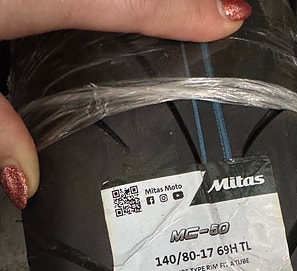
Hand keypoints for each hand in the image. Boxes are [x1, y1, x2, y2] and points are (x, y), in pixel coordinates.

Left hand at [0, 0, 250, 208]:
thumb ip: (2, 128)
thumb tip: (27, 183)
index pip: (126, 0)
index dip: (183, 11)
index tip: (231, 18)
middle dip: (181, 1)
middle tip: (225, 15)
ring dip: (153, 4)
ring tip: (188, 20)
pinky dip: (119, 10)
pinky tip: (123, 27)